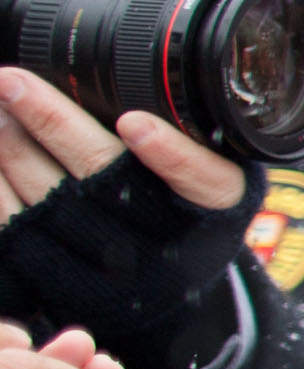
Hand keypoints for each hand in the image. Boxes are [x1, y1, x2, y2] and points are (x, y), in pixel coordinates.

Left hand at [0, 71, 261, 368]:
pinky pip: (10, 227)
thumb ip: (198, 142)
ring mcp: (103, 267)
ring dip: (11, 146)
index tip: (135, 123)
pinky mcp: (54, 279)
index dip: (167, 154)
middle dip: (52, 123)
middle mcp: (159, 245)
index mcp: (213, 210)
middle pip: (100, 178)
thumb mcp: (217, 178)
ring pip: (45, 197)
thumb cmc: (187, 209)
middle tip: (13, 82)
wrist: (161, 286)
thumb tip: (139, 103)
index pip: (198, 180)